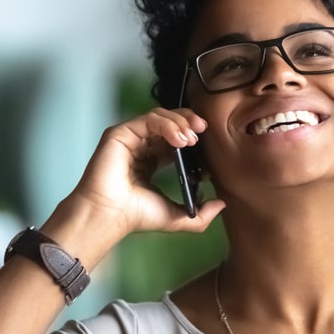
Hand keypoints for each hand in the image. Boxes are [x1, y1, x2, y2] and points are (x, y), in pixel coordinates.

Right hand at [70, 107, 225, 235]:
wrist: (111, 216)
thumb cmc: (138, 216)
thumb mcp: (178, 217)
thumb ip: (202, 214)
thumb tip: (222, 204)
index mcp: (152, 160)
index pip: (176, 136)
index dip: (192, 134)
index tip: (207, 142)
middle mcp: (141, 145)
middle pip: (169, 120)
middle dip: (189, 121)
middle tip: (203, 129)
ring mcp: (131, 138)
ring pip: (160, 116)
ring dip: (180, 122)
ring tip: (191, 138)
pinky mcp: (121, 133)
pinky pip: (148, 119)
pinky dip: (167, 125)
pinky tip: (179, 139)